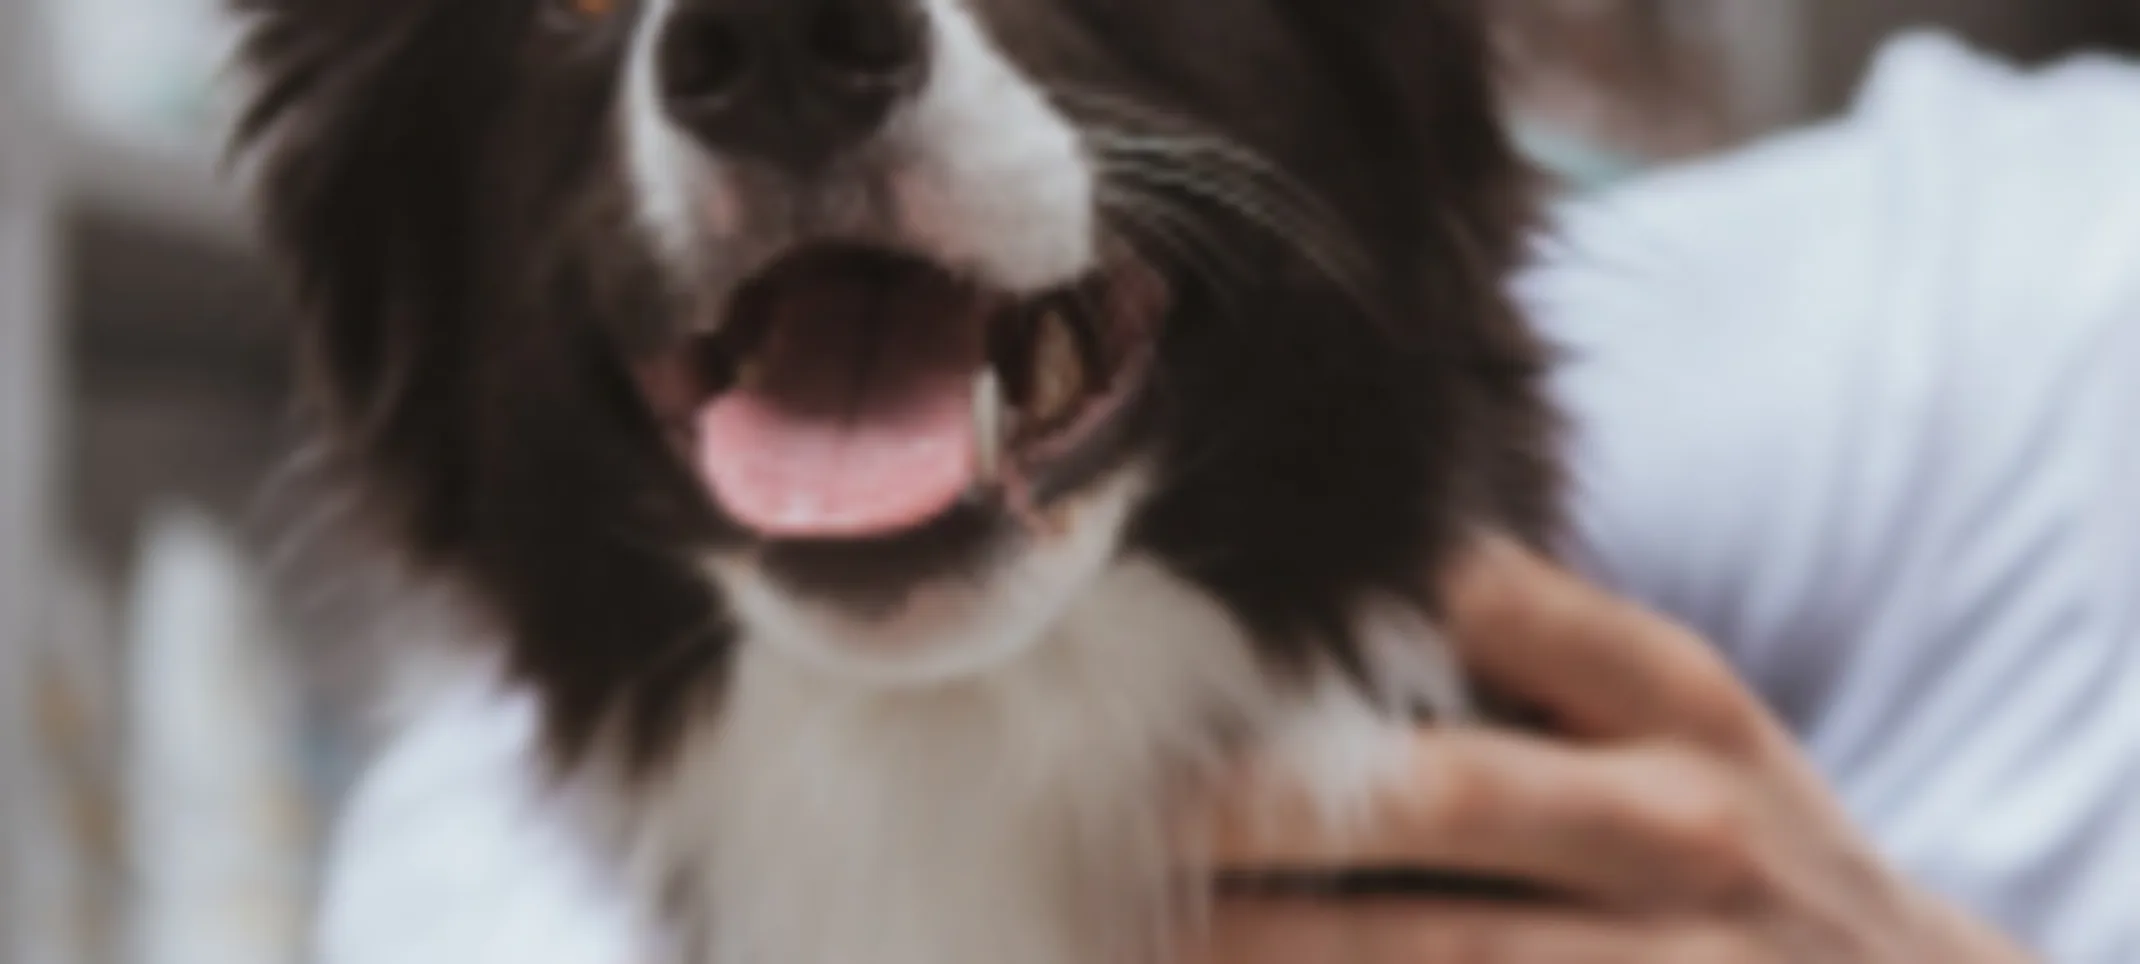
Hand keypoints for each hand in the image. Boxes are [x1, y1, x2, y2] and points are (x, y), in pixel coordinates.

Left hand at [1185, 539, 2033, 962]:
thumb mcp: (1683, 726)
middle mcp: (1682, 824)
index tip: (1175, 632)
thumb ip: (1534, 662)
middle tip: (1114, 808)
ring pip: (1428, 952)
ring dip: (1262, 942)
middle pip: (1426, 797)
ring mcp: (1680, 963)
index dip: (1323, 616)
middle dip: (1250, 808)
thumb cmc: (1737, 845)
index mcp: (1675, 698)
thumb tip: (1307, 602)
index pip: (1483, 608)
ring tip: (1130, 927)